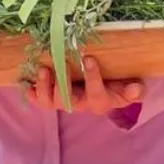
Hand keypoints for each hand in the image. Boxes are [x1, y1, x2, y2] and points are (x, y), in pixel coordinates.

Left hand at [24, 57, 145, 114]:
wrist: (108, 90)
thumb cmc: (119, 86)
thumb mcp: (130, 88)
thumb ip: (134, 91)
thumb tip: (136, 89)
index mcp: (100, 101)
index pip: (96, 94)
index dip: (92, 78)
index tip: (89, 58)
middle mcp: (81, 104)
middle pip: (68, 101)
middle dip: (62, 85)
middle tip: (60, 63)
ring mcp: (65, 101)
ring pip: (51, 102)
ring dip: (45, 87)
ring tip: (42, 70)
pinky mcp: (53, 96)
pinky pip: (40, 100)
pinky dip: (32, 94)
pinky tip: (27, 85)